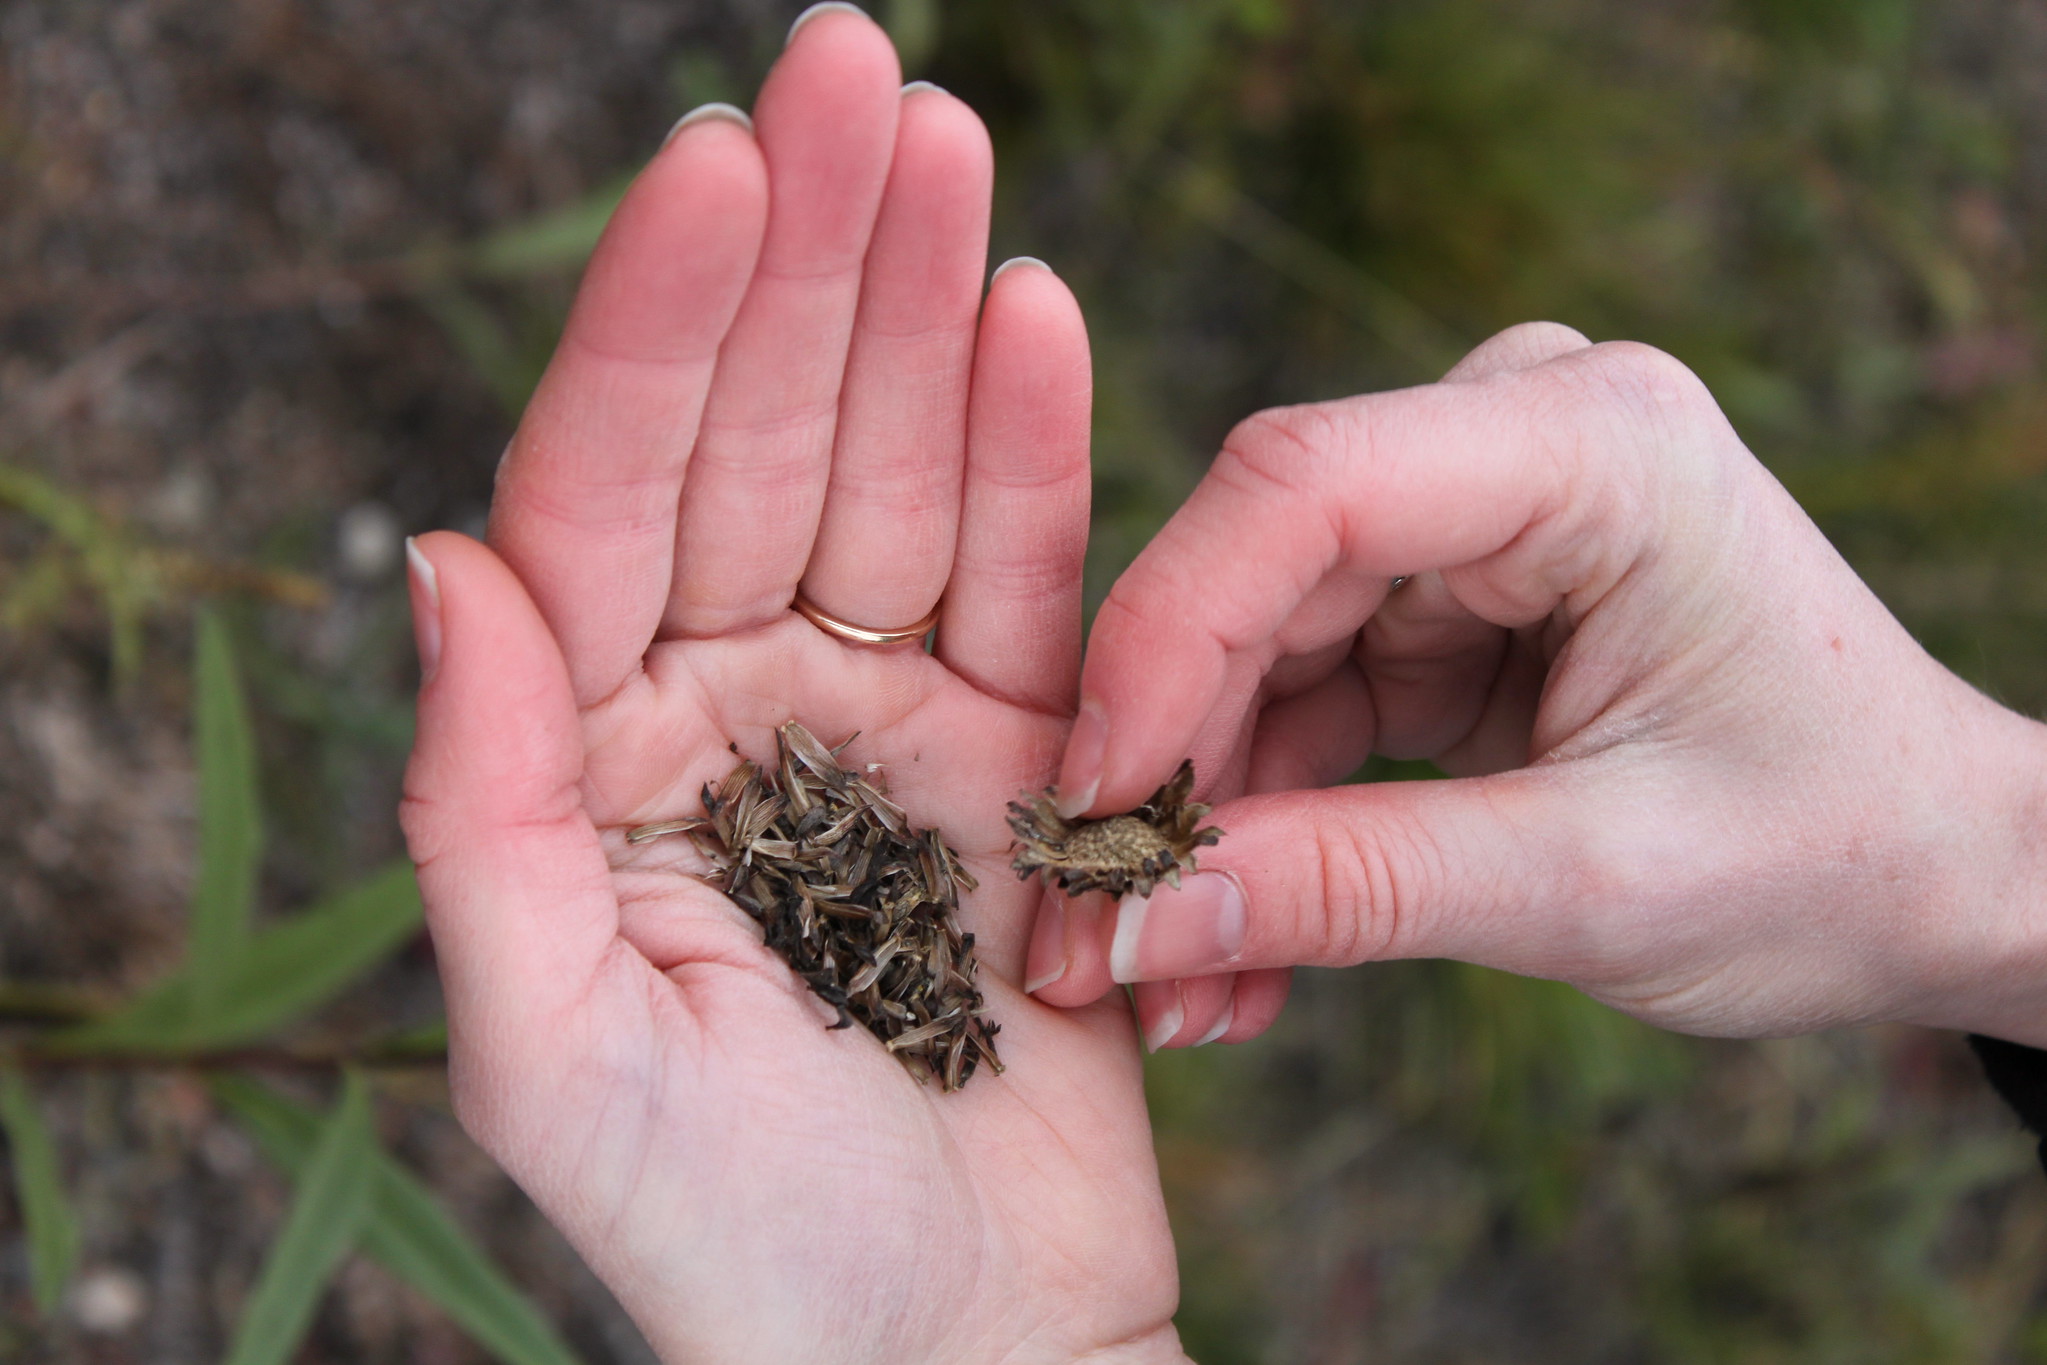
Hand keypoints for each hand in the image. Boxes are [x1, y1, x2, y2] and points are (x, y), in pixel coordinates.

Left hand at [400, 12, 1183, 1362]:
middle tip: (858, 62)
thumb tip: (437, 552)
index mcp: (595, 755)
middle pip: (765, 439)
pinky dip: (1041, 451)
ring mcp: (882, 723)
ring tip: (947, 138)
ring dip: (923, 306)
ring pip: (901, 474)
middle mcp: (730, 708)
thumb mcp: (556, 1055)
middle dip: (808, 253)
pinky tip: (1033, 311)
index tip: (719, 158)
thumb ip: (487, 805)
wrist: (957, 1361)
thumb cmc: (741, 1250)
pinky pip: (1032, 581)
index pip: (611, 492)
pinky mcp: (1024, 762)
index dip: (664, 325)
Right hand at [1026, 321, 2046, 1052]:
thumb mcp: (1592, 887)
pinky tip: (1240, 939)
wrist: (1935, 868)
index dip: (1162, 642)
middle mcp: (1521, 435)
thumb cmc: (1826, 854)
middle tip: (1099, 936)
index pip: (1306, 489)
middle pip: (1257, 568)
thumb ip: (1356, 890)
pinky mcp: (1450, 590)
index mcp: (1597, 445)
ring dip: (1207, 809)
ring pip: (1255, 641)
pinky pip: (1298, 687)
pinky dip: (1264, 812)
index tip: (1088, 808)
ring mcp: (1479, 508)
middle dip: (1168, 758)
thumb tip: (1135, 920)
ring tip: (1181, 979)